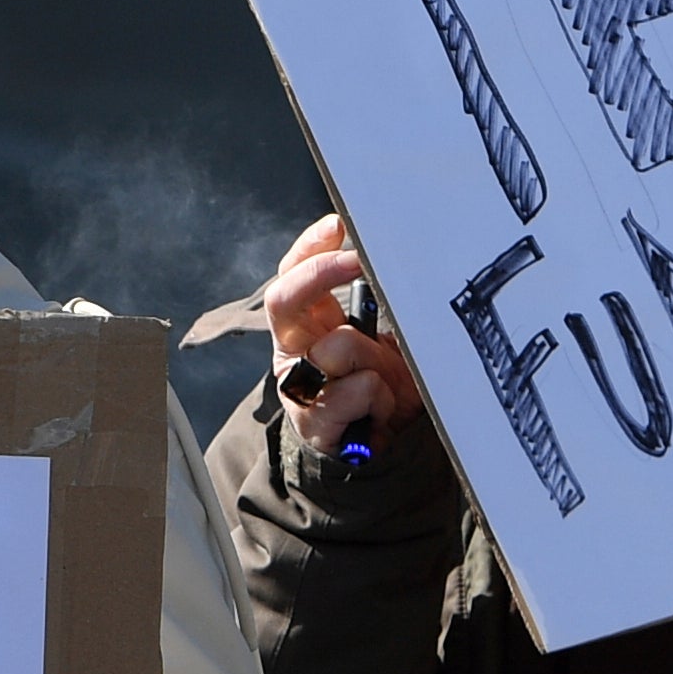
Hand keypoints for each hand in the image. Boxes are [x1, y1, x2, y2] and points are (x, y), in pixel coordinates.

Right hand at [257, 215, 423, 464]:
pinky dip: (375, 399)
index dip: (311, 246)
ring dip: (373, 361)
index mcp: (308, 322)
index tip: (339, 225)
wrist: (378, 448)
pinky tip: (378, 409)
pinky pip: (351, 392)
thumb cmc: (381, 384)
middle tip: (360, 261)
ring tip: (386, 382)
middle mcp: (294, 347)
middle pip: (284, 298)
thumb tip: (388, 260)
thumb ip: (378, 304)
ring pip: (336, 347)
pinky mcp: (310, 420)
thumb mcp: (384, 337)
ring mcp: (297, 384)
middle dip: (321, 273)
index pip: (294, 272)